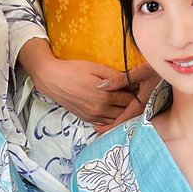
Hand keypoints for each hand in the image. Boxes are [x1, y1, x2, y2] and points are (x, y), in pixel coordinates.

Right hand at [18, 38, 134, 124]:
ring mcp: (93, 117)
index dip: (137, 93)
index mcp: (105, 97)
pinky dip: (113, 118)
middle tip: (137, 95)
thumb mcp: (96, 68)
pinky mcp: (87, 119)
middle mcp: (101, 110)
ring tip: (126, 103)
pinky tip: (115, 110)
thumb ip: (115, 76)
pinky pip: (106, 123)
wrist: (51, 80)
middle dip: (133, 104)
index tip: (141, 87)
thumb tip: (133, 80)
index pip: (130, 99)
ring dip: (123, 113)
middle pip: (125, 111)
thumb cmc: (73, 70)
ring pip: (116, 120)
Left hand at [92, 62, 161, 133]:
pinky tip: (118, 113)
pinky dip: (125, 115)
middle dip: (112, 126)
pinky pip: (136, 113)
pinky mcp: (151, 105)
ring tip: (104, 124)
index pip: (122, 120)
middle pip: (126, 123)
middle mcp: (146, 109)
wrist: (177, 71)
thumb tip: (101, 86)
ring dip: (118, 122)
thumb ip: (120, 80)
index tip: (98, 129)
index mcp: (142, 104)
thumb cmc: (160, 69)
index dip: (109, 126)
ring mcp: (149, 108)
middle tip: (98, 129)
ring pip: (131, 119)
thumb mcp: (140, 72)